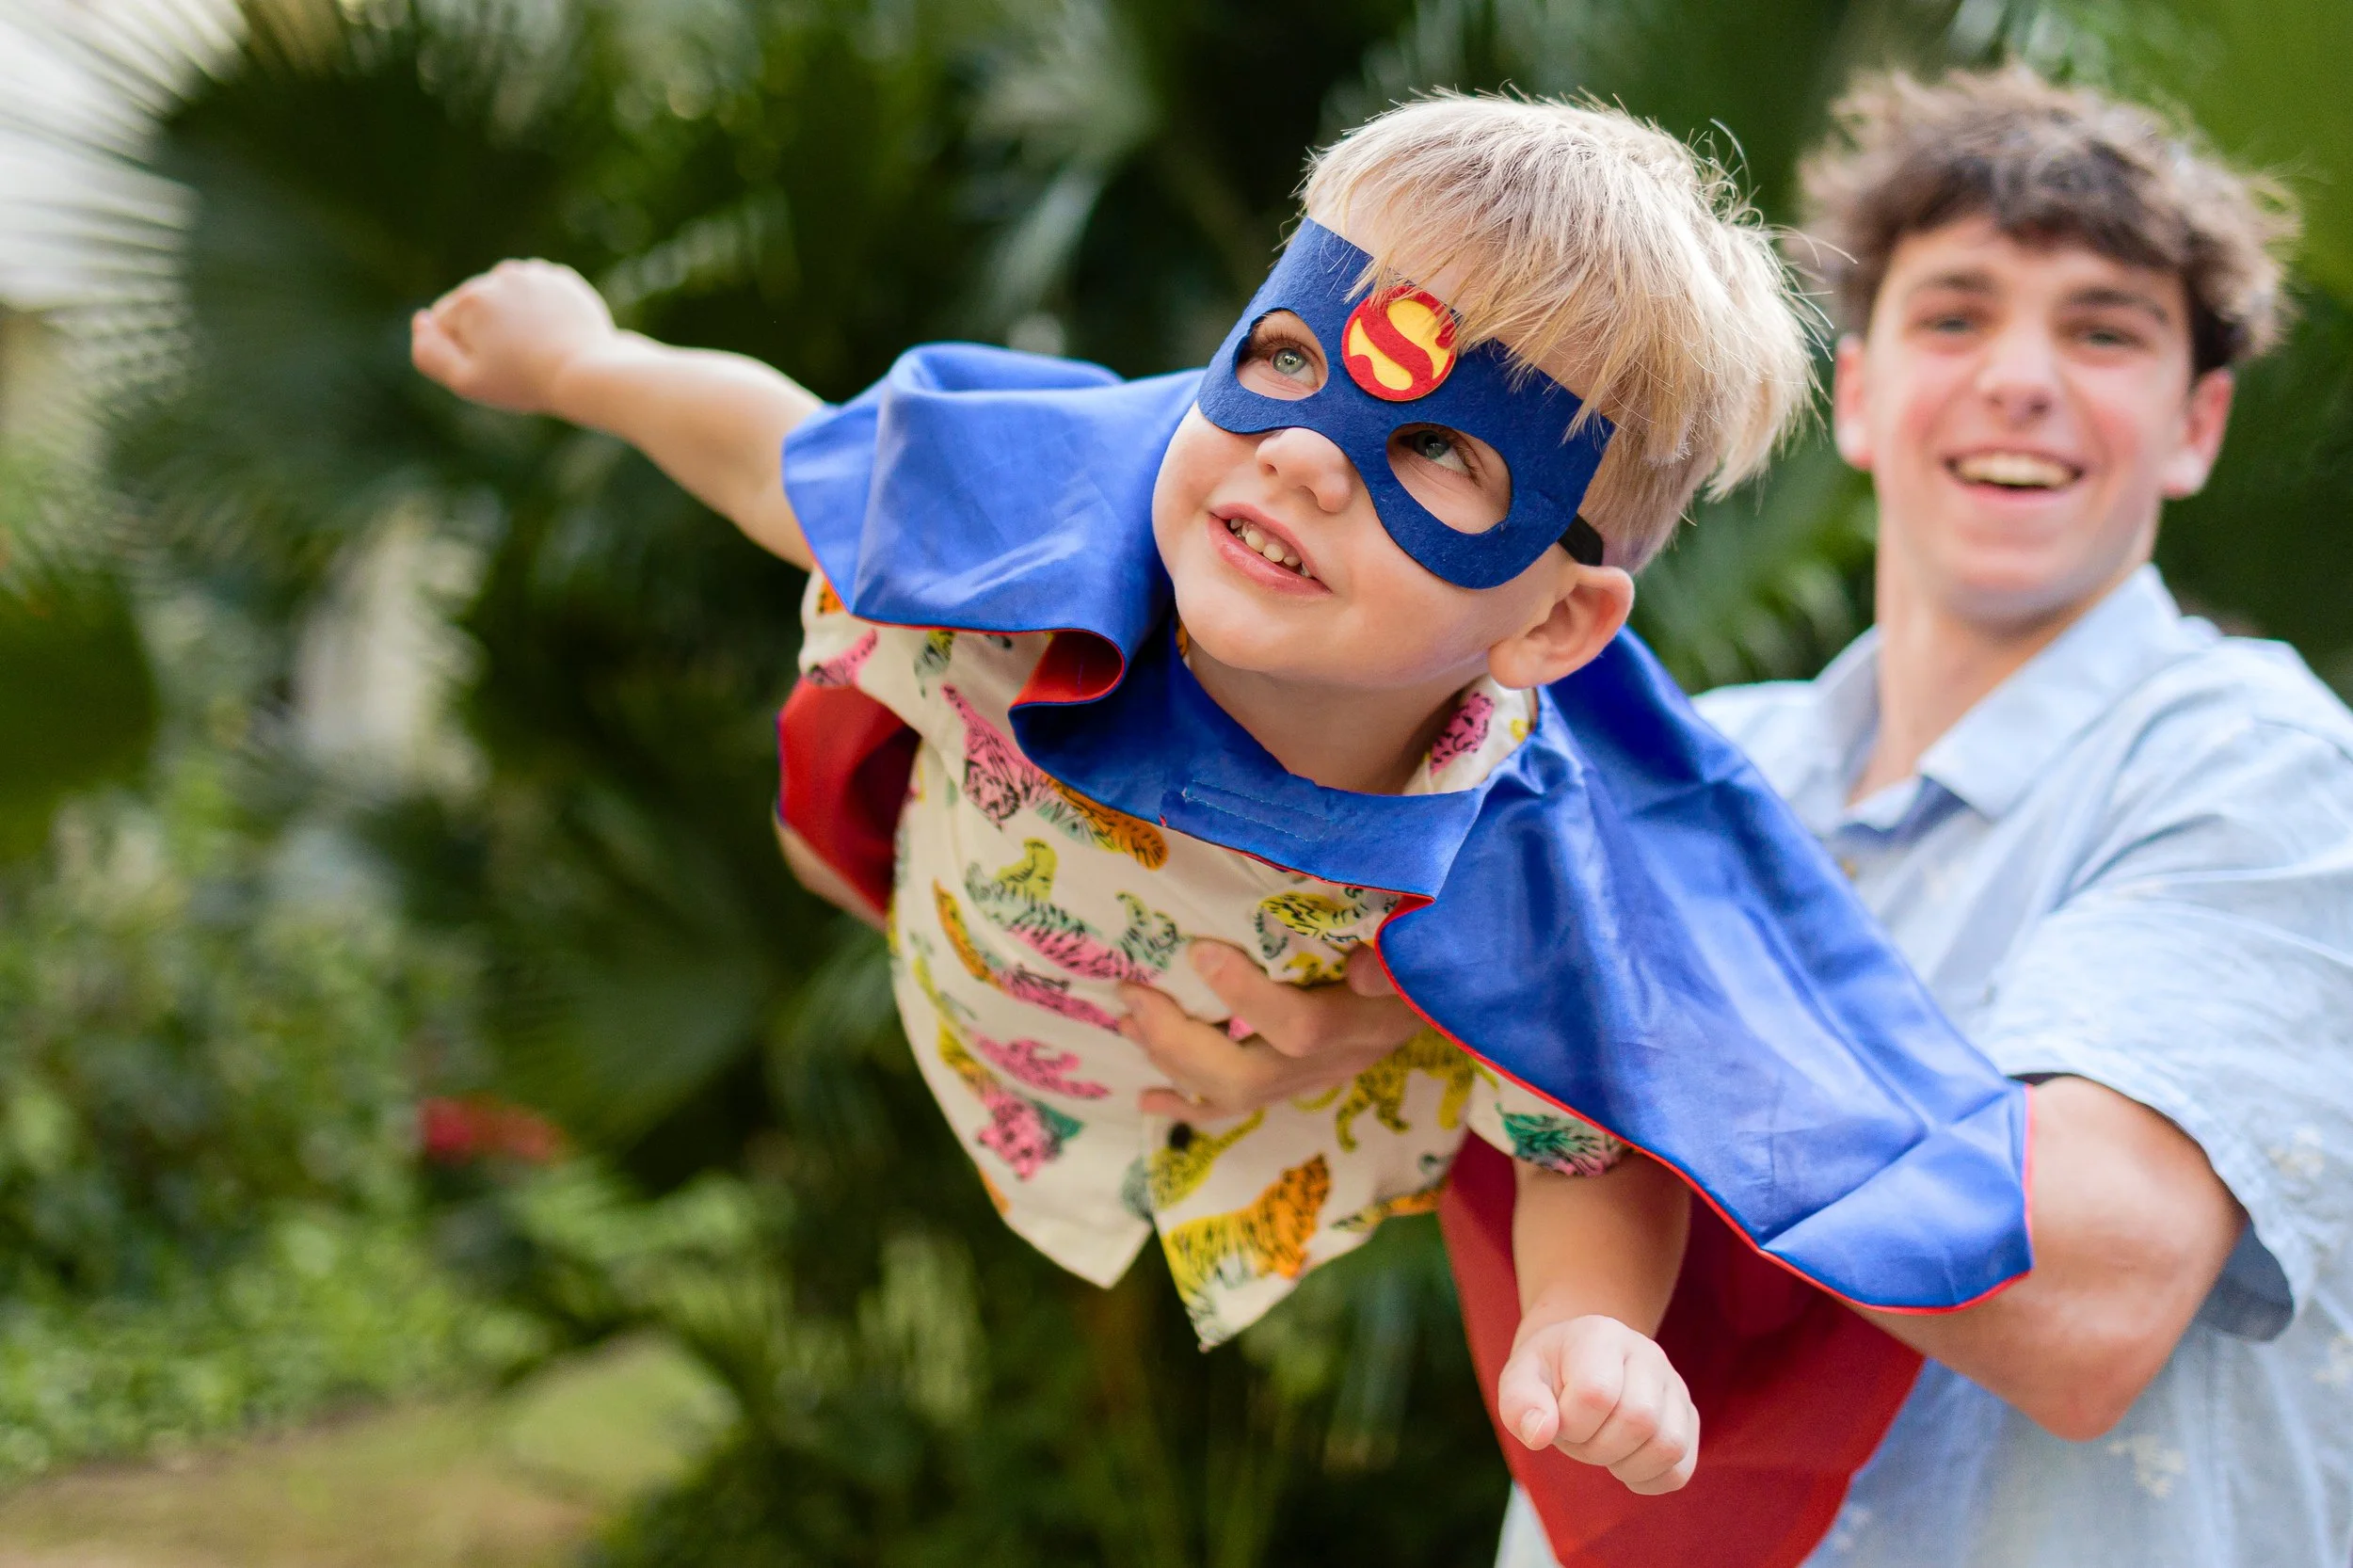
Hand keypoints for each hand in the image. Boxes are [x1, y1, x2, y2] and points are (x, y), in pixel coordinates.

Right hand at [411, 258, 616, 414]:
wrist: (586, 372)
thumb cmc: (524, 381)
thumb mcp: (465, 381)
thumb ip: (428, 353)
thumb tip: (421, 320)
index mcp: (470, 299)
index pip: (446, 324)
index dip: (464, 352)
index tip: (493, 366)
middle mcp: (498, 276)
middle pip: (476, 308)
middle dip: (488, 332)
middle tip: (517, 360)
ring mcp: (533, 274)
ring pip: (507, 298)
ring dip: (513, 318)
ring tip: (536, 346)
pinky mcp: (561, 279)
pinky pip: (537, 294)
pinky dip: (541, 311)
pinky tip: (554, 333)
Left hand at [1118, 940, 1419, 1117]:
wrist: (1446, 997)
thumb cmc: (1423, 956)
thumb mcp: (1421, 949)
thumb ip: (1393, 961)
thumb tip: (1363, 972)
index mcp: (1364, 1024)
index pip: (1300, 1028)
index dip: (1245, 996)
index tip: (1198, 949)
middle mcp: (1332, 1063)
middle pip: (1247, 1076)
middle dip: (1179, 1039)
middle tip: (1132, 995)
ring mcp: (1309, 1081)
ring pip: (1232, 1095)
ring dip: (1171, 1061)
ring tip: (1126, 1022)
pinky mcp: (1293, 1085)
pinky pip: (1234, 1109)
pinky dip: (1185, 1104)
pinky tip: (1146, 1098)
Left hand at [1497, 1313, 1697, 1494]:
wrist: (1577, 1361)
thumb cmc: (1548, 1372)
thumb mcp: (1520, 1377)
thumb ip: (1520, 1403)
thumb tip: (1538, 1435)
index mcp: (1602, 1335)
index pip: (1596, 1393)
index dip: (1570, 1423)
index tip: (1557, 1419)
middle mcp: (1647, 1354)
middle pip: (1639, 1420)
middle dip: (1596, 1446)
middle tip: (1578, 1436)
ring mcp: (1674, 1385)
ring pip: (1668, 1445)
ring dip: (1625, 1465)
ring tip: (1601, 1447)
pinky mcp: (1687, 1417)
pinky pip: (1682, 1468)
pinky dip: (1650, 1479)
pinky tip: (1624, 1464)